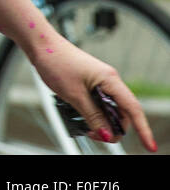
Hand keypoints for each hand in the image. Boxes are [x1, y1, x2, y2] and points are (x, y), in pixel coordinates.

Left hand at [30, 39, 155, 150]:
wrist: (41, 44)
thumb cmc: (55, 61)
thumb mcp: (73, 95)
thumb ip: (92, 115)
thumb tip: (106, 134)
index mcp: (109, 80)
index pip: (132, 109)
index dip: (143, 129)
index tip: (149, 146)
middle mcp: (109, 80)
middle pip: (121, 112)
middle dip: (112, 127)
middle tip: (93, 135)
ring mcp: (100, 80)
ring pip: (109, 108)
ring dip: (102, 120)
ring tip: (85, 126)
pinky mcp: (91, 82)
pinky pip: (99, 101)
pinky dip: (94, 112)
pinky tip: (82, 115)